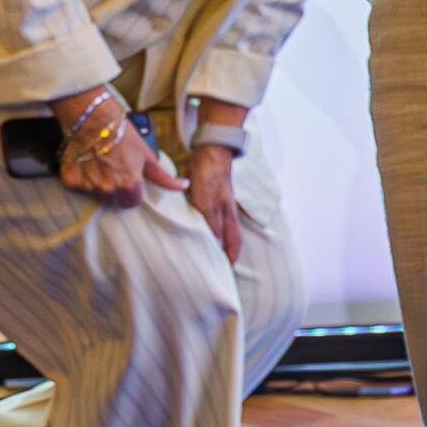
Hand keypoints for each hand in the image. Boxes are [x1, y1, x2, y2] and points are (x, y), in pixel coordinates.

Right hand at [55, 87, 176, 207]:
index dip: (132, 192)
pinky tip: (86, 162)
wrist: (93, 117)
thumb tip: (185, 186)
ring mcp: (87, 185)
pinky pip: (77, 187)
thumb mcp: (148, 156)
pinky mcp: (70, 180)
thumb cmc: (124, 135)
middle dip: (115, 188)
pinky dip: (81, 177)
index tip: (129, 179)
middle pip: (113, 199)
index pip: (132, 203)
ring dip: (98, 182)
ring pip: (95, 193)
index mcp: (128, 184)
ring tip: (100, 162)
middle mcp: (107, 188)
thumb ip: (164, 178)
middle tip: (114, 168)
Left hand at [185, 145, 244, 263]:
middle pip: (227, 240)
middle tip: (213, 270)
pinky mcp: (207, 198)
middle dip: (223, 256)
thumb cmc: (210, 176)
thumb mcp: (208, 202)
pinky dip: (203, 230)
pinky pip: (207, 220)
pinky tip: (193, 230)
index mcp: (228, 217)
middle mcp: (225, 214)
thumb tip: (215, 246)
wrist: (210, 150)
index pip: (232, 245)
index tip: (224, 276)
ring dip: (213, 244)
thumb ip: (211, 224)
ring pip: (217, 231)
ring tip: (202, 255)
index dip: (230, 260)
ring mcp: (218, 205)